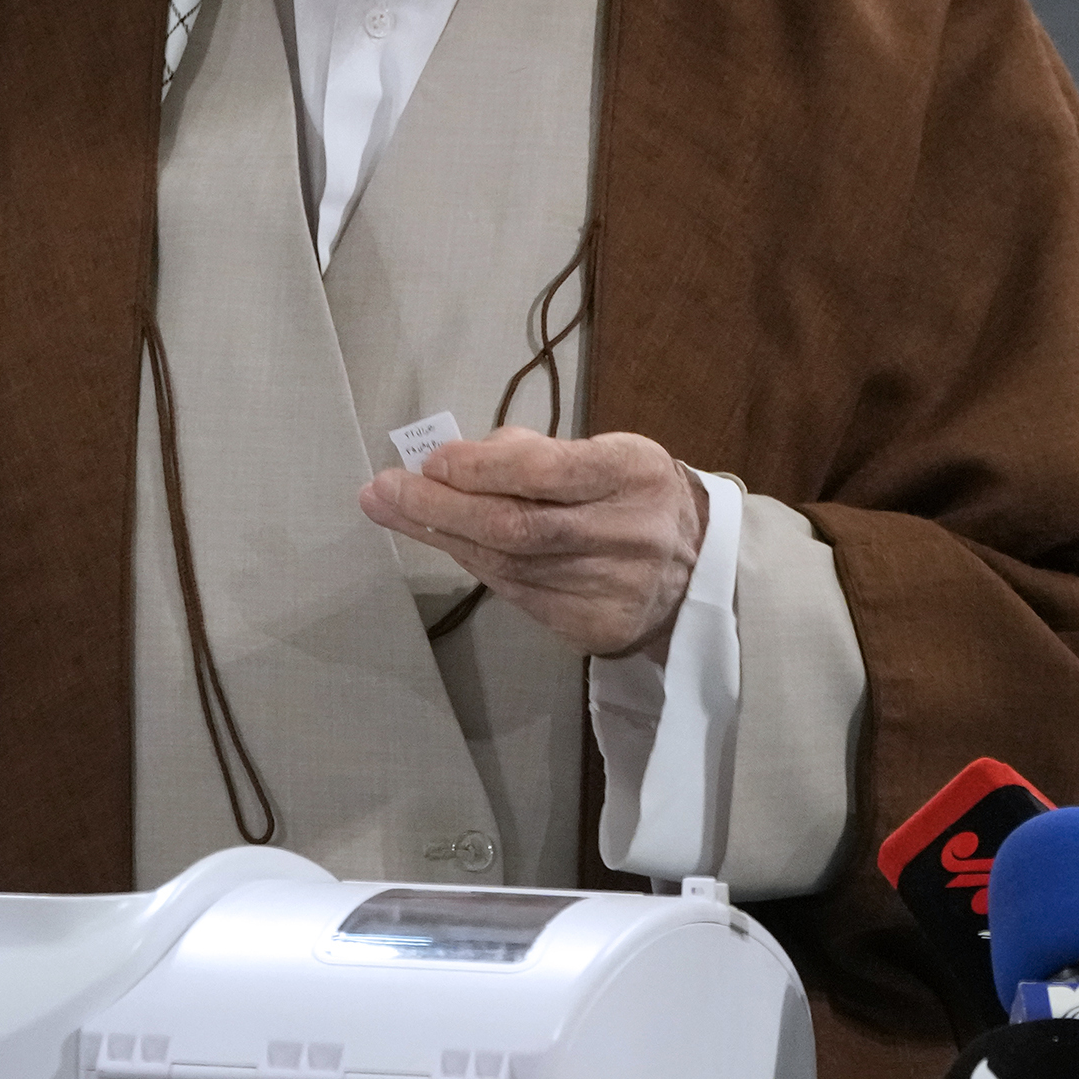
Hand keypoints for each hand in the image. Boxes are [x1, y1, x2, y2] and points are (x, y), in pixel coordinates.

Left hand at [357, 429, 708, 659]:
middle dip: (439, 507)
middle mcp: (625, 534)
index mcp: (634, 474)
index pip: (547, 471)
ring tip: (392, 508)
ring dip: (443, 536)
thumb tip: (455, 459)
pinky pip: (517, 594)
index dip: (482, 467)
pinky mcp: (590, 628)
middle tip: (381, 490)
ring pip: (507, 566)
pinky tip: (446, 541)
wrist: (698, 571)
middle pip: (517, 528)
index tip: (429, 459)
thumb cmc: (634, 494)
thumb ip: (538, 453)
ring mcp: (608, 589)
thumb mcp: (608, 451)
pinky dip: (476, 563)